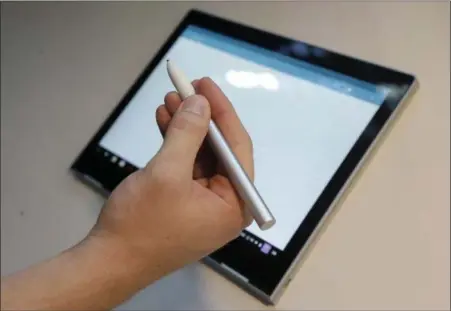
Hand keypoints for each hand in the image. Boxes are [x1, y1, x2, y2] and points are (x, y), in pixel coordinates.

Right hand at [89, 77, 253, 282]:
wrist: (109, 261)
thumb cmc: (141, 223)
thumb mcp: (166, 172)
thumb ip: (187, 134)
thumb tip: (201, 102)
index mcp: (235, 204)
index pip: (237, 148)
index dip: (222, 111)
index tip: (205, 84)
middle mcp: (226, 204)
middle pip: (219, 149)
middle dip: (200, 117)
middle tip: (185, 87)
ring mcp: (205, 204)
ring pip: (201, 154)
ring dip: (185, 127)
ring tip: (169, 100)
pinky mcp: (186, 202)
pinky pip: (186, 166)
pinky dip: (175, 144)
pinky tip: (163, 121)